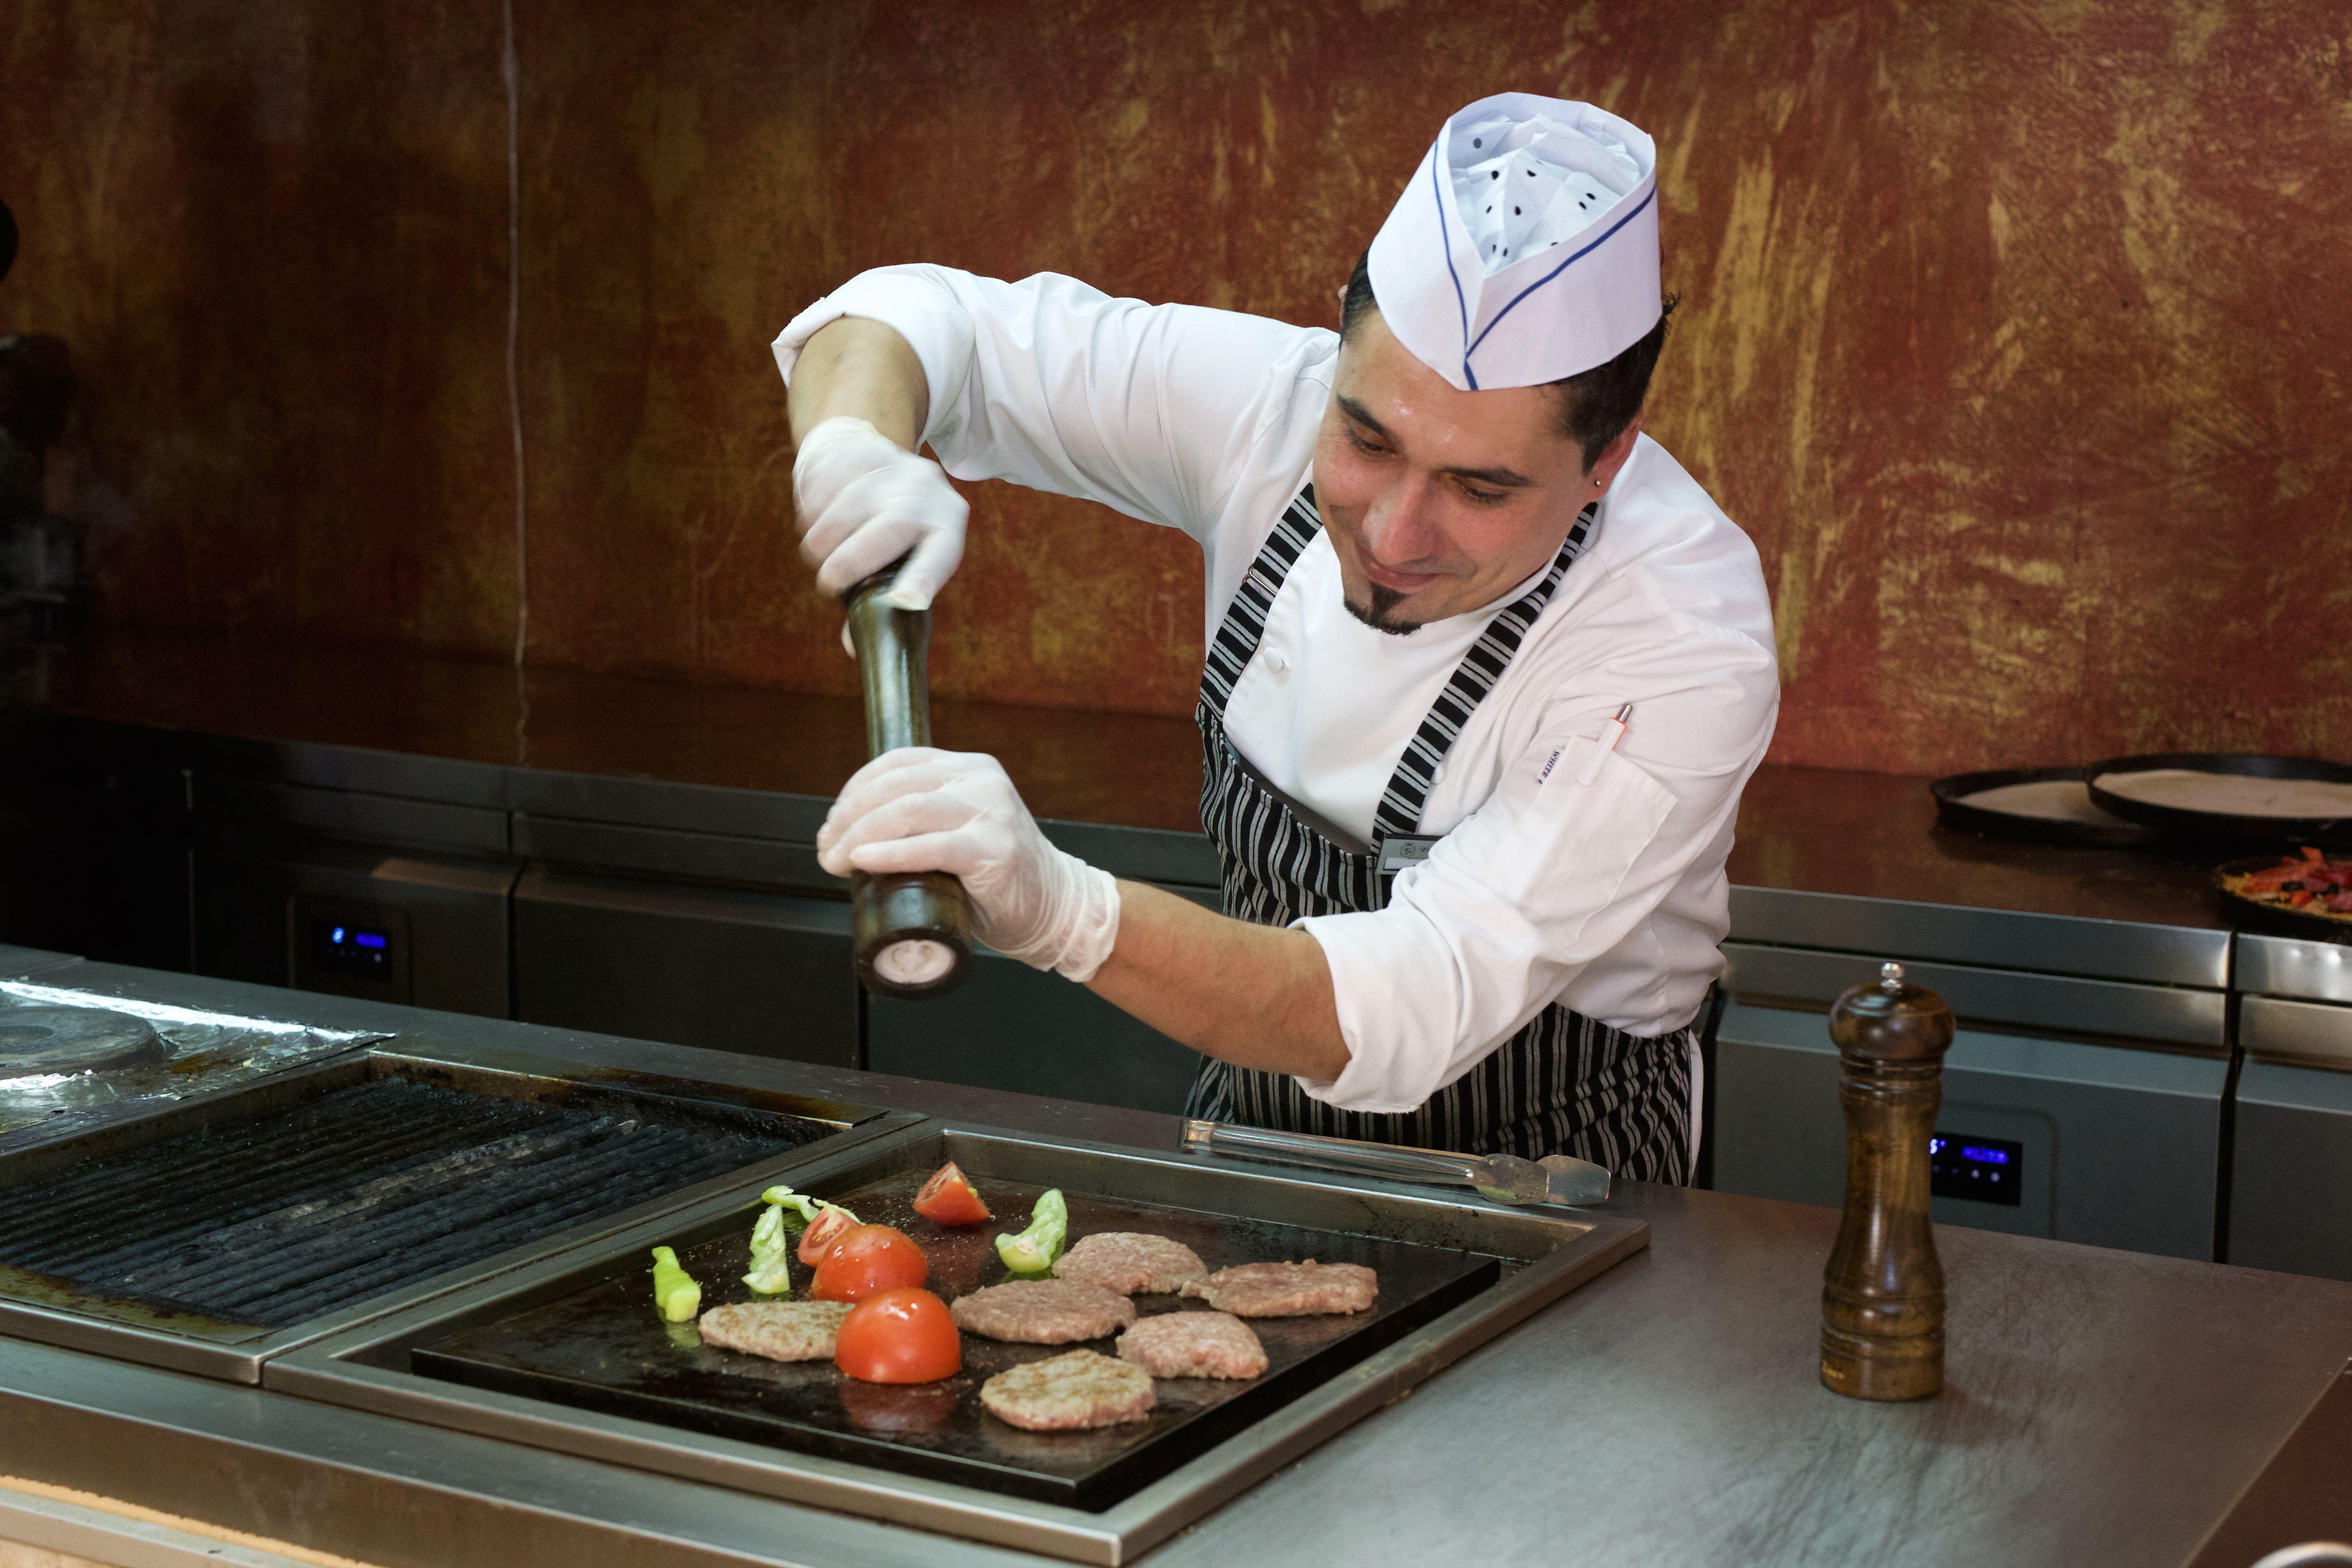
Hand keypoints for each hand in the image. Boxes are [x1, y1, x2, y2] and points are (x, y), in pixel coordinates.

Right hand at [792, 415, 966, 610]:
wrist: (868, 458)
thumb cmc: (885, 529)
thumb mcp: (897, 559)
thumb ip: (877, 602)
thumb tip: (854, 647)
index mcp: (945, 525)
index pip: (940, 556)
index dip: (923, 580)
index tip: (905, 602)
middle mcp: (927, 492)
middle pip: (894, 525)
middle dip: (854, 560)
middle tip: (827, 585)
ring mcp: (893, 466)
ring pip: (851, 505)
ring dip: (824, 538)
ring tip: (816, 555)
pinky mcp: (858, 451)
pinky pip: (826, 484)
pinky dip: (811, 509)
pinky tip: (811, 520)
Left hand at [818, 748, 1120, 981]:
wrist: (1054, 907)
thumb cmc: (997, 876)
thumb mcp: (959, 828)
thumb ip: (922, 817)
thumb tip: (852, 833)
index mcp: (970, 768)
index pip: (897, 763)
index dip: (853, 790)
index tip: (831, 823)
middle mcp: (981, 781)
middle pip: (895, 786)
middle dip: (848, 817)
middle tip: (826, 848)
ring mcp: (990, 813)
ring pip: (907, 810)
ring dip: (858, 836)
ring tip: (835, 860)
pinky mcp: (994, 850)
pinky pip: (931, 847)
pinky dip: (890, 854)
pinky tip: (863, 861)